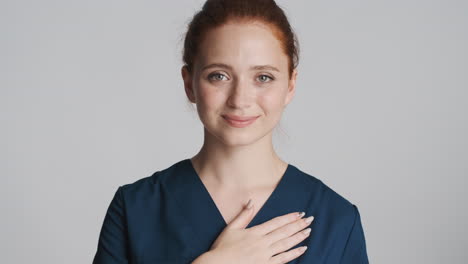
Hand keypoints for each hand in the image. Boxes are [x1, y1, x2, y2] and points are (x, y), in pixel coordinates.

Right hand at [195, 199, 313, 263]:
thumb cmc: (222, 248)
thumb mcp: (231, 228)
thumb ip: (243, 215)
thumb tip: (251, 201)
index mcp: (254, 232)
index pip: (276, 222)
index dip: (289, 217)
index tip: (299, 213)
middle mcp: (262, 243)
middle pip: (284, 231)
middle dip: (298, 225)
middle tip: (310, 219)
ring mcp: (264, 255)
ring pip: (286, 244)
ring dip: (299, 237)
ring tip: (309, 231)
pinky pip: (283, 259)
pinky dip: (294, 253)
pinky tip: (302, 249)